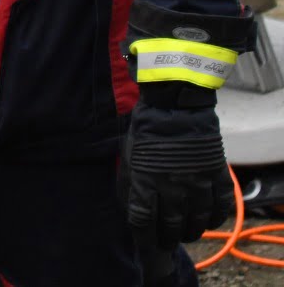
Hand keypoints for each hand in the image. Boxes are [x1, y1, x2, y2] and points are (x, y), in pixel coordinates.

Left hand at [120, 95, 232, 249]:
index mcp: (145, 180)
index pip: (142, 219)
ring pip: (197, 219)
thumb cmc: (146, 132)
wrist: (174, 107)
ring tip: (187, 234)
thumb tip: (130, 208)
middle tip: (168, 241)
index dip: (144, 235)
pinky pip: (221, 204)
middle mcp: (171, 185)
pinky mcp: (216, 174)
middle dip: (168, 237)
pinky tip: (209, 221)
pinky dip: (216, 218)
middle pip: (171, 224)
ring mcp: (197, 180)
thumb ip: (129, 184)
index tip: (146, 240)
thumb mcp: (128, 157)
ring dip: (192, 231)